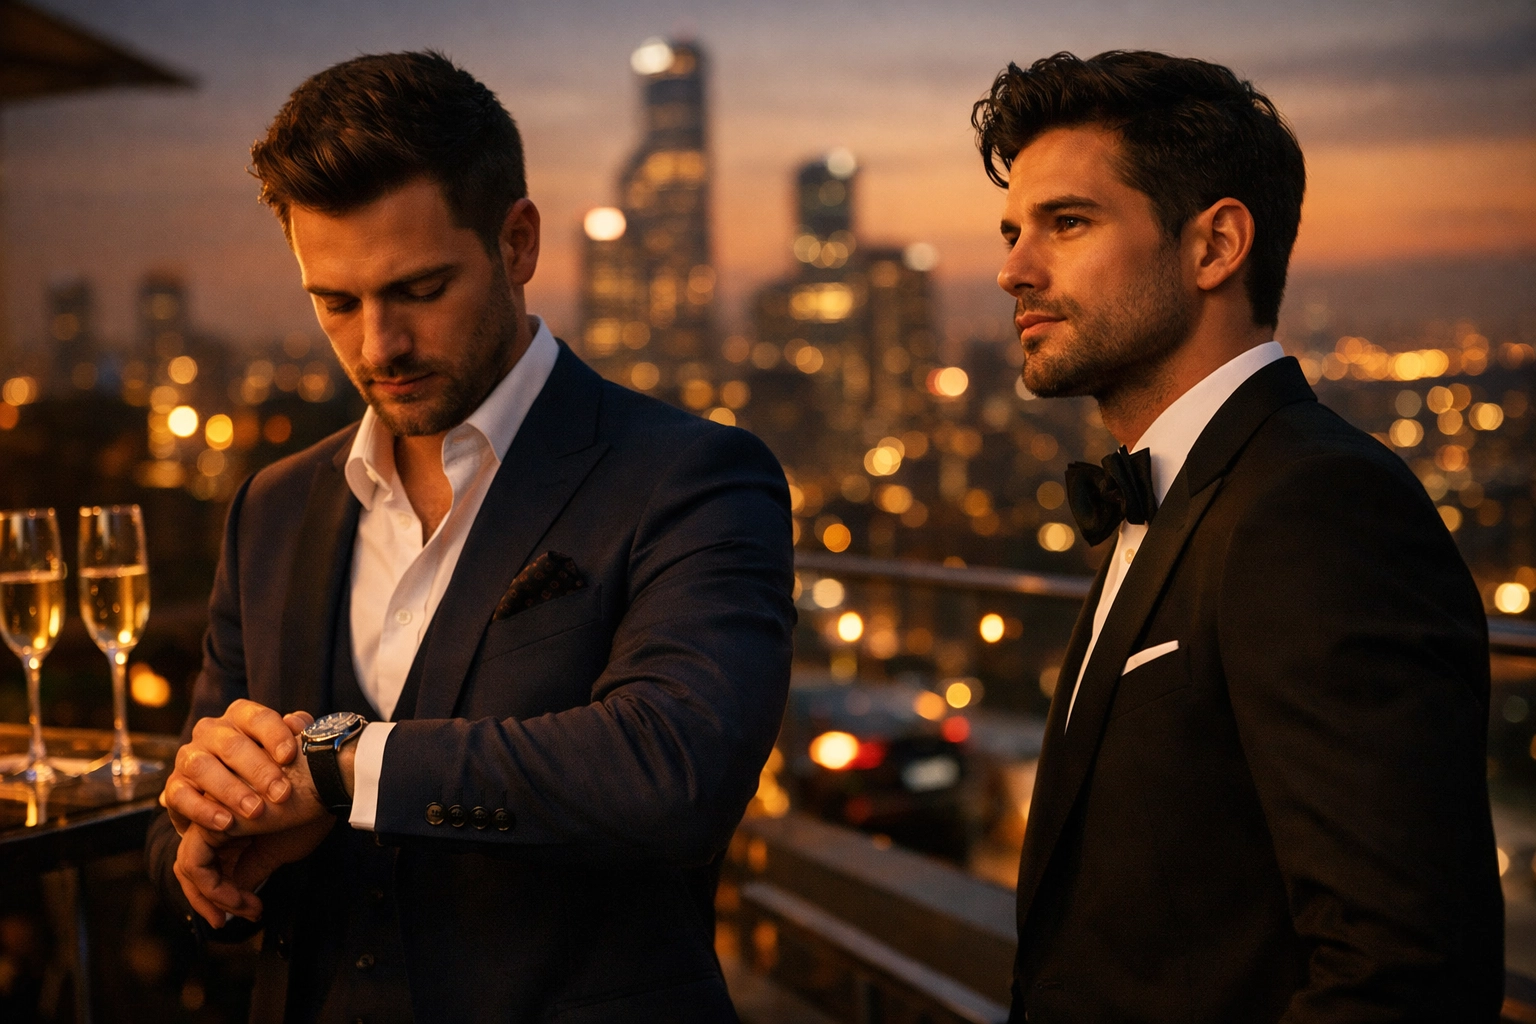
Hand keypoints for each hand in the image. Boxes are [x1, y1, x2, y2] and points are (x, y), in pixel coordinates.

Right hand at [161, 701, 321, 834]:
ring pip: (202, 766)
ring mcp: (189, 757)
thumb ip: (298, 736)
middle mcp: (211, 732)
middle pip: (231, 744)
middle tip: (281, 794)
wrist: (243, 812)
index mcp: (241, 717)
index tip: (290, 757)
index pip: (256, 717)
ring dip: (230, 790)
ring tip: (256, 811)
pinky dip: (203, 810)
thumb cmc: (272, 775)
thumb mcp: (291, 757)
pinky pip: (181, 795)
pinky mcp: (174, 787)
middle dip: (258, 770)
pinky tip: (226, 824)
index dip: (274, 735)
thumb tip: (298, 721)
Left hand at [173, 817, 332, 927]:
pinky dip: (213, 889)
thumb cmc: (308, 811)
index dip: (220, 892)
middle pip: (193, 865)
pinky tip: (239, 898)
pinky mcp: (208, 823)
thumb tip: (231, 899)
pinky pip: (195, 865)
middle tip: (227, 922)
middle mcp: (213, 817)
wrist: (323, 786)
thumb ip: (250, 870)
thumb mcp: (277, 850)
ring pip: (190, 868)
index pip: (208, 861)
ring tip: (247, 909)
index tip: (248, 911)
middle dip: (209, 900)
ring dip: (215, 898)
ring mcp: (208, 817)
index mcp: (230, 821)